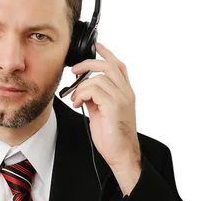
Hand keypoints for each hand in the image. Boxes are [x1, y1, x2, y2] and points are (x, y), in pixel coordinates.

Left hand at [70, 42, 140, 171]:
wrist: (121, 154)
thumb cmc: (112, 137)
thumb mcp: (102, 112)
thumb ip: (96, 98)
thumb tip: (84, 89)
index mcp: (125, 93)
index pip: (118, 66)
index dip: (107, 54)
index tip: (97, 46)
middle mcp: (126, 93)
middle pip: (109, 65)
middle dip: (88, 63)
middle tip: (74, 71)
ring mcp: (122, 98)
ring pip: (98, 77)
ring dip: (81, 87)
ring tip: (76, 99)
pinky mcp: (114, 106)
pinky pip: (94, 89)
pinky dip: (82, 94)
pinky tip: (78, 104)